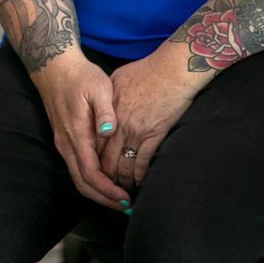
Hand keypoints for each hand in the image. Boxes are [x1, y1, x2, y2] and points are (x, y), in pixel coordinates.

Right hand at [28, 52, 126, 209]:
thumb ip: (106, 111)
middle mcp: (66, 144)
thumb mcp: (99, 87)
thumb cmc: (81, 76)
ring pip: (78, 178)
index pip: (90, 173)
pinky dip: (92, 180)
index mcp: (76, 134)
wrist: (55, 67)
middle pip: (82, 183)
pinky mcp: (65, 140)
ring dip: (98, 192)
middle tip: (126, 207)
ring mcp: (63, 143)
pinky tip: (107, 180)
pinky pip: (77, 168)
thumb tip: (109, 132)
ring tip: (119, 198)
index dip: (107, 190)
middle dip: (104, 199)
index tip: (125, 199)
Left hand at [98, 51, 199, 192]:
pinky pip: (141, 163)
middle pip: (104, 159)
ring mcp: (135, 132)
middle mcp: (117, 125)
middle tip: (107, 190)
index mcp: (107, 112)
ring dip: (121, 182)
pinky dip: (139, 177)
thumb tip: (102, 112)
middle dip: (104, 179)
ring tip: (123, 192)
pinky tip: (139, 184)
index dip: (92, 161)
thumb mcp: (116, 79)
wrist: (171, 70)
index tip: (95, 172)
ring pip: (122, 166)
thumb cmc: (146, 71)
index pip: (93, 144)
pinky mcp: (153, 135)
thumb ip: (106, 100)